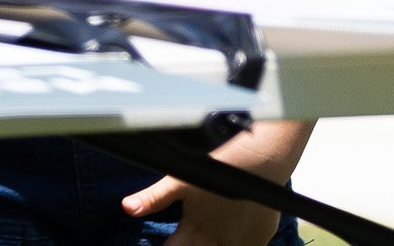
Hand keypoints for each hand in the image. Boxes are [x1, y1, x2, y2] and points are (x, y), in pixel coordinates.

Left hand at [121, 117, 304, 245]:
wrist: (265, 157)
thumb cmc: (224, 164)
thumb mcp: (183, 179)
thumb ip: (155, 197)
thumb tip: (128, 207)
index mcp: (194, 232)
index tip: (169, 241)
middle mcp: (218, 242)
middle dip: (188, 245)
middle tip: (187, 234)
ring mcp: (242, 243)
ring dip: (211, 244)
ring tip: (206, 234)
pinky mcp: (260, 238)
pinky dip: (236, 243)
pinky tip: (231, 233)